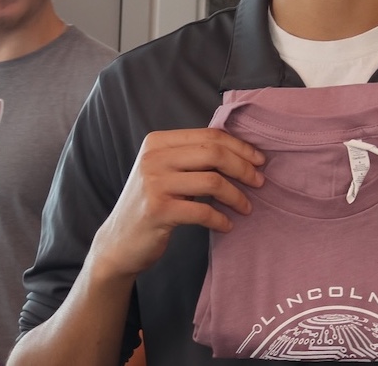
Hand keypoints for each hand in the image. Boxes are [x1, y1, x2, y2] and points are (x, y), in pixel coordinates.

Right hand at [91, 127, 264, 278]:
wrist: (118, 242)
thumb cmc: (152, 203)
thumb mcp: (166, 171)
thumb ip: (192, 157)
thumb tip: (241, 152)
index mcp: (157, 141)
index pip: (209, 135)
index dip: (239, 146)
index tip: (259, 160)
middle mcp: (153, 157)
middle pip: (213, 153)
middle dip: (243, 167)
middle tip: (259, 182)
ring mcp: (153, 183)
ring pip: (212, 181)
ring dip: (236, 195)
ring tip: (246, 207)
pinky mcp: (157, 211)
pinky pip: (202, 211)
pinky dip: (221, 218)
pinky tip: (227, 225)